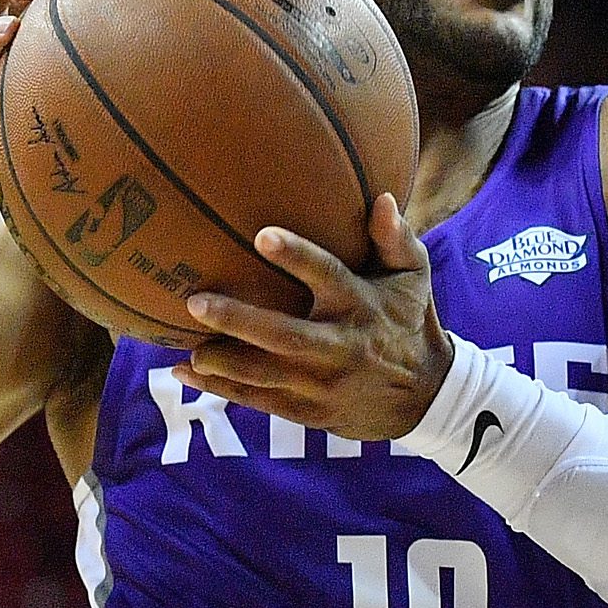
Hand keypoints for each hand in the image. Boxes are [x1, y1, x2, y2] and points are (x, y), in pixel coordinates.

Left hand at [181, 193, 454, 440]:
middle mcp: (341, 346)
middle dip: (239, 321)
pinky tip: (185, 372)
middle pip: (285, 336)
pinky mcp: (309, 410)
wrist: (422, 397)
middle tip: (196, 302)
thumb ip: (395, 240)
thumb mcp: (414, 279)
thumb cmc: (407, 322)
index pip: (329, 277)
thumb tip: (380, 198)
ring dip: (224, 363)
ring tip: (189, 349)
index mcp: (362, 306)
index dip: (298, 257)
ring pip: (266, 374)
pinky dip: (222, 388)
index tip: (262, 235)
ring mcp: (323, 383)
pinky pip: (259, 400)